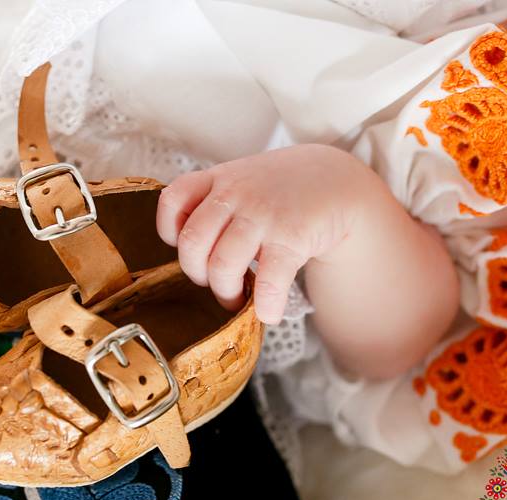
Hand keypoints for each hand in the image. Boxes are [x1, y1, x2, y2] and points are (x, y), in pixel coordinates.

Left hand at [156, 144, 375, 323]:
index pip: (174, 199)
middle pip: (192, 243)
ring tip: (237, 301)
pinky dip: (266, 305)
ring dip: (226, 293)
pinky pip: (269, 280)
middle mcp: (236, 193)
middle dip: (197, 274)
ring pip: (222, 265)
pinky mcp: (291, 236)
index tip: (187, 247)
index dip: (170, 231)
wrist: (336, 181)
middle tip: (213, 283)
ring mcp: (263, 214)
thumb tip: (193, 253)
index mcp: (219, 179)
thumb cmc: (281, 189)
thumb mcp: (243, 179)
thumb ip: (214, 203)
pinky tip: (270, 313)